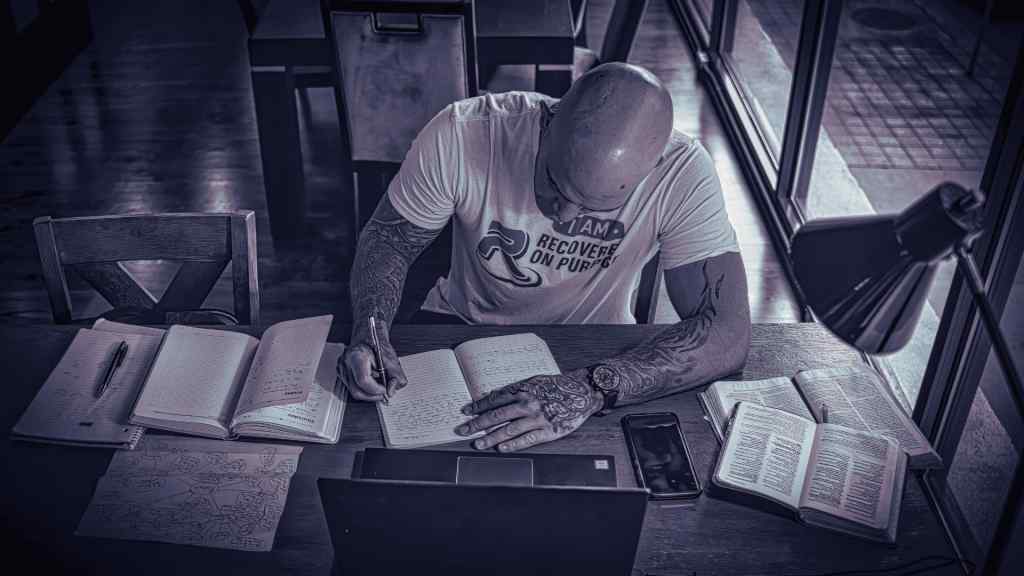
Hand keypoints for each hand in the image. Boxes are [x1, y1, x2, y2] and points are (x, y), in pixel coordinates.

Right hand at [337, 330, 406, 401]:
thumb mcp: (392, 359)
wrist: (368, 336)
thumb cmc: (378, 345)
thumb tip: (391, 391)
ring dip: (368, 393)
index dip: (376, 389)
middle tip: (383, 392)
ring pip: (353, 391)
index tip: (384, 389)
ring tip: (377, 384)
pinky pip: (351, 388)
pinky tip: (370, 382)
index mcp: (357, 356)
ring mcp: (341, 369)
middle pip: (356, 390)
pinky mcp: (341, 374)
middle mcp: (346, 363)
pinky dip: (363, 389)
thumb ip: (395, 376)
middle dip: (372, 395)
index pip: (363, 380)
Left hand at [455, 370, 601, 451]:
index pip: (494, 399)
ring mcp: (537, 418)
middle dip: (477, 424)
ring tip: (478, 444)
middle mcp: (527, 403)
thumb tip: (494, 396)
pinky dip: (513, 444)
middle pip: (497, 415)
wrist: (582, 391)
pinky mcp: (548, 430)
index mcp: (522, 390)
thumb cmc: (557, 386)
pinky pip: (527, 439)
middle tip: (463, 431)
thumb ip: (516, 390)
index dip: (478, 406)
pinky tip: (501, 448)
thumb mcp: (534, 381)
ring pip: (509, 429)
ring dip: (491, 437)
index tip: (465, 412)